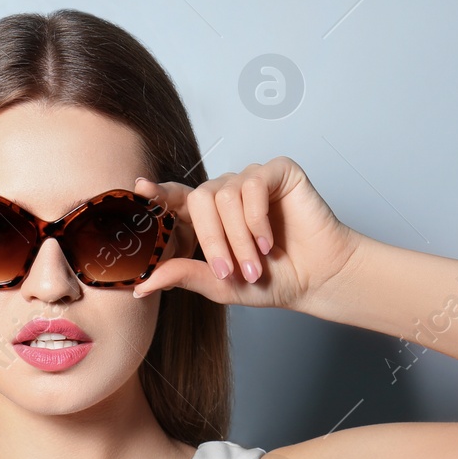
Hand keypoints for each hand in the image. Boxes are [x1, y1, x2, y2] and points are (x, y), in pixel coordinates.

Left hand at [132, 156, 364, 309]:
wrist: (317, 277)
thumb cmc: (271, 280)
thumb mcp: (220, 284)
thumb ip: (183, 277)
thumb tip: (142, 285)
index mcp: (206, 215)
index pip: (174, 197)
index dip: (157, 192)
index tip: (140, 189)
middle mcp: (225, 192)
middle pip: (198, 200)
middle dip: (212, 241)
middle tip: (231, 272)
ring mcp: (250, 180)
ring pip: (225, 197)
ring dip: (239, 238)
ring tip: (257, 264)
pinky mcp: (277, 172)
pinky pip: (253, 185)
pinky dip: (257, 218)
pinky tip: (269, 240)